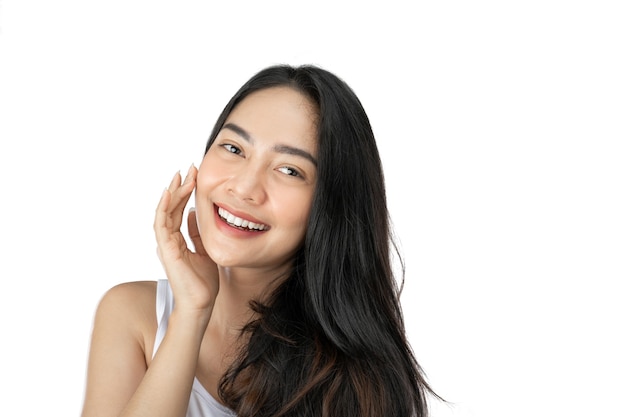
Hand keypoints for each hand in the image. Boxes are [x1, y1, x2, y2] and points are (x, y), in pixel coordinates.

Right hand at [154, 164, 218, 313]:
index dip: (185, 193)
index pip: (178, 211)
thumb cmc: (203, 282)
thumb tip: (194, 213)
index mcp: (177, 241)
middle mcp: (169, 241)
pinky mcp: (166, 250)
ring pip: (165, 213)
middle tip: (189, 169)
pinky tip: (169, 193)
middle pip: (171, 208)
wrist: (202, 303)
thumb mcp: (205, 250)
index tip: (194, 176)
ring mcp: (166, 245)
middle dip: (179, 187)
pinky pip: (161, 225)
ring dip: (173, 193)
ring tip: (181, 176)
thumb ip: (197, 233)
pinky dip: (164, 208)